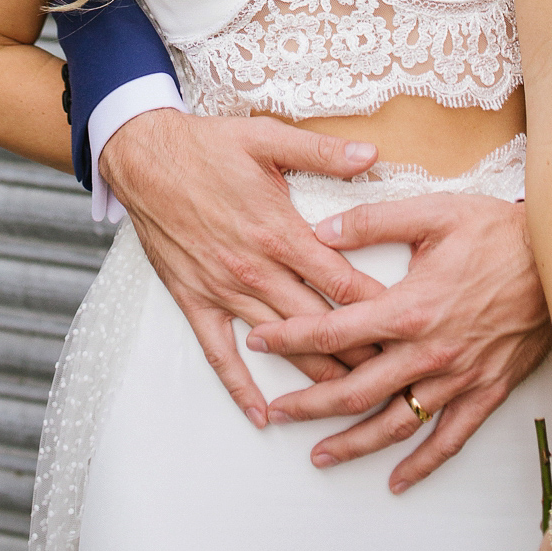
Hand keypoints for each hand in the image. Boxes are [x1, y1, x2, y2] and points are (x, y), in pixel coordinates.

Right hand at [100, 110, 386, 425]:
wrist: (145, 158)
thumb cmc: (206, 146)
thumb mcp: (268, 137)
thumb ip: (323, 152)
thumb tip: (371, 154)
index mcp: (278, 231)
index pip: (340, 281)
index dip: (376, 307)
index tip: (406, 326)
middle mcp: (254, 269)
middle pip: (317, 322)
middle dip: (358, 351)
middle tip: (393, 375)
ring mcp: (223, 289)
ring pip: (279, 343)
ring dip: (313, 373)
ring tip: (350, 400)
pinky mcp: (194, 299)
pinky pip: (218, 353)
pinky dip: (240, 386)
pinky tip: (261, 413)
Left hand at [246, 190, 551, 490]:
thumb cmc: (499, 233)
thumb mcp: (433, 213)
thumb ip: (374, 221)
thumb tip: (325, 231)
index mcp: (411, 308)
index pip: (336, 331)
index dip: (292, 338)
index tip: (262, 341)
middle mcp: (429, 352)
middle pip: (356, 390)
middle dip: (309, 403)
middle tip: (277, 411)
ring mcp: (458, 379)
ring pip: (395, 424)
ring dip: (353, 443)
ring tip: (318, 453)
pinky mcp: (485, 392)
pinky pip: (448, 440)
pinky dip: (420, 465)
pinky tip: (397, 479)